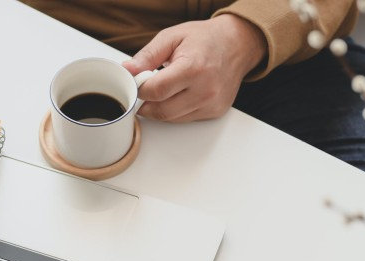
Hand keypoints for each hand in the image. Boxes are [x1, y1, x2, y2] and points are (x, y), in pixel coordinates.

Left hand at [122, 14, 266, 121]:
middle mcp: (206, 90)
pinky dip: (175, 111)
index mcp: (193, 69)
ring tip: (163, 89)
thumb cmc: (205, 39)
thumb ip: (147, 56)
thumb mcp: (172, 37)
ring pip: (172, 119)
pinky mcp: (216, 112)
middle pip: (162, 111)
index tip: (137, 83)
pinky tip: (178, 94)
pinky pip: (186, 119)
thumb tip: (128, 70)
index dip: (140, 89)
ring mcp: (212, 104)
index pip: (156, 91)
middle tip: (145, 90)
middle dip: (147, 103)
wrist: (237, 44)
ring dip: (160, 108)